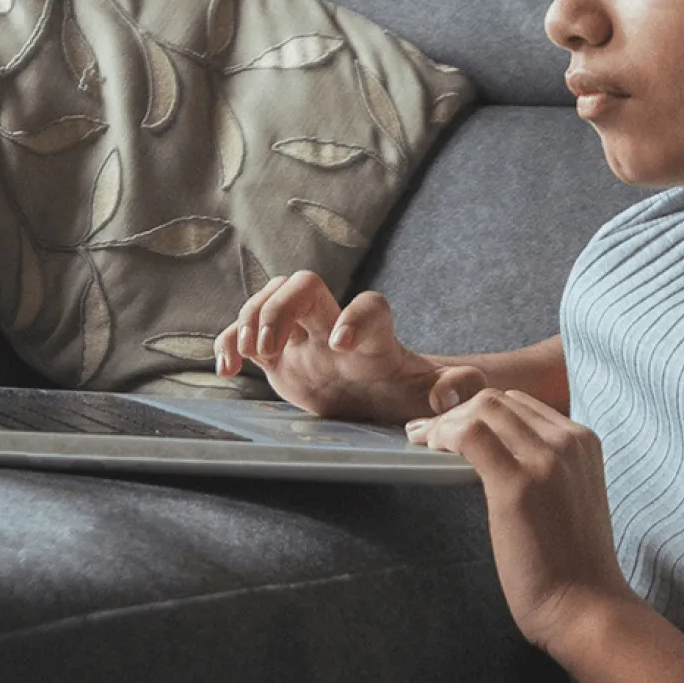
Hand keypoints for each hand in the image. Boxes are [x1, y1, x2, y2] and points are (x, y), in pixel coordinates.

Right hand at [214, 270, 485, 424]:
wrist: (376, 396)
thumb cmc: (404, 394)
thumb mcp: (432, 397)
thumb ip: (453, 390)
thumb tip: (458, 392)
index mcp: (376, 338)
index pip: (370, 307)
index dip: (357, 317)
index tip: (342, 345)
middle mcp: (335, 326)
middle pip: (306, 286)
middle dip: (282, 307)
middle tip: (268, 345)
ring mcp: (303, 335)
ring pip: (270, 298)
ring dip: (250, 318)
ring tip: (247, 353)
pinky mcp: (277, 351)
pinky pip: (244, 333)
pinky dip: (228, 343)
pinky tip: (225, 369)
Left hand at [409, 389, 635, 656]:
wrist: (587, 606)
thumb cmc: (572, 564)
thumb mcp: (569, 496)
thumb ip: (544, 468)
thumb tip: (492, 454)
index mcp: (582, 442)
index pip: (520, 405)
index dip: (479, 413)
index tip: (453, 430)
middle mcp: (568, 442)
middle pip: (498, 401)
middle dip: (457, 413)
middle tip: (428, 437)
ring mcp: (546, 460)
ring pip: (482, 409)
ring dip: (445, 423)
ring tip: (425, 443)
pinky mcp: (518, 484)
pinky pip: (470, 435)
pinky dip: (442, 435)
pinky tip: (430, 450)